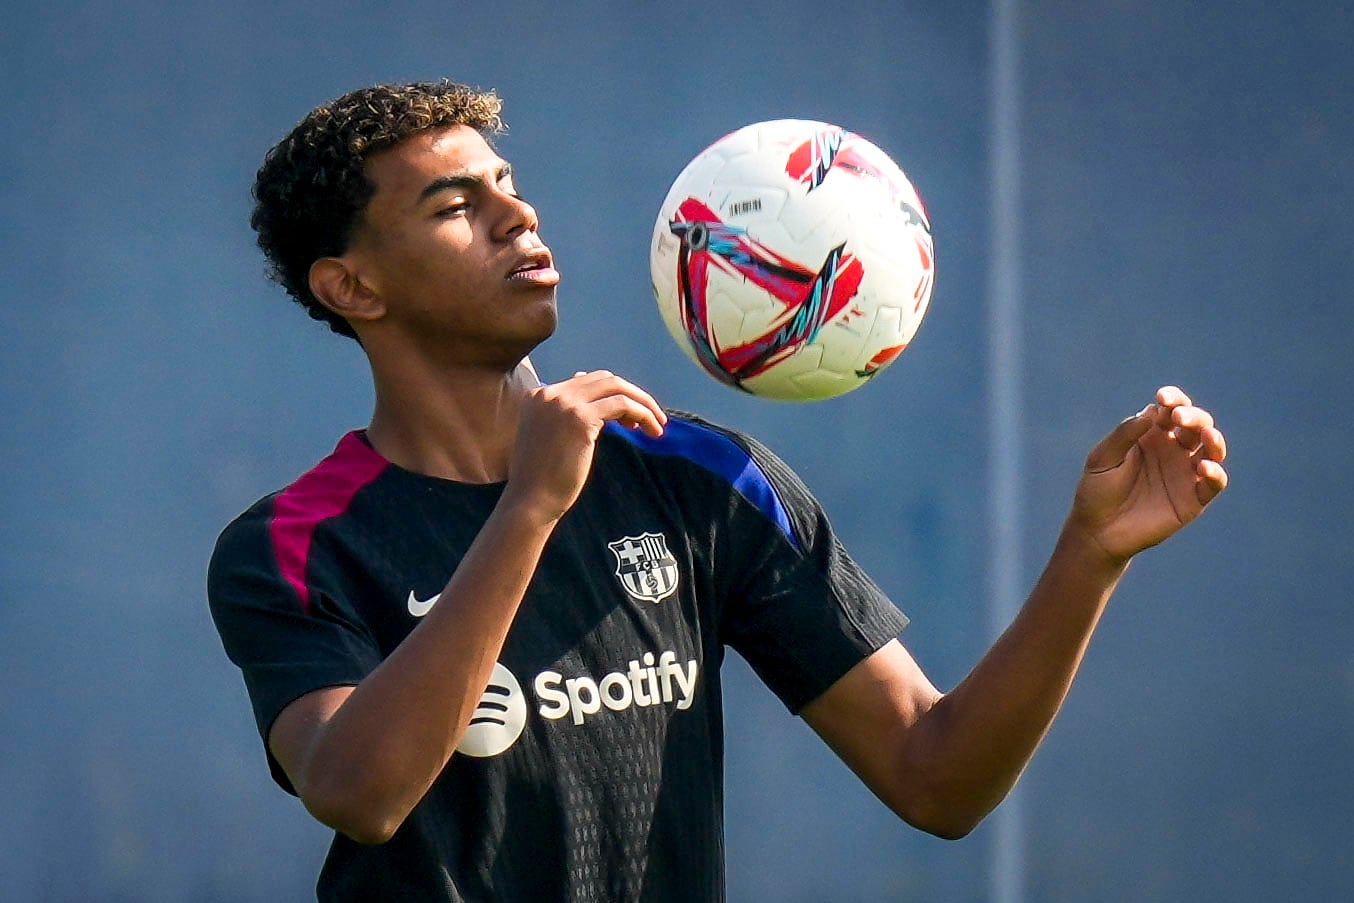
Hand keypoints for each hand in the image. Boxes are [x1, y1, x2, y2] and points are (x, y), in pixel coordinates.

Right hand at [503, 370, 665, 523]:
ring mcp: (564, 403)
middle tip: (651, 418)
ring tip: (657, 425)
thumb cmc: (543, 478)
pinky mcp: (580, 418)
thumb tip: (602, 403)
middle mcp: (550, 393)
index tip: (628, 419)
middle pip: (604, 379)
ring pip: (616, 387)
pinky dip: (643, 413)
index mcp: (539, 395)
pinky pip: (622, 404)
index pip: (586, 380)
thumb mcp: (552, 438)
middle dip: (632, 395)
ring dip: (642, 403)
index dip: (613, 395)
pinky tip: (652, 430)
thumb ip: (570, 417)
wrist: (530, 501)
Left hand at [1068, 386, 1228, 563]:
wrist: (1097, 530)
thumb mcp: (1103, 458)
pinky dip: (1216, 473)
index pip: (1171, 409)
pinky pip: (1214, 483)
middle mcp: (1172, 450)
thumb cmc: (1096, 490)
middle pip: (1196, 424)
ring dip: (1214, 439)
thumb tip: (1152, 411)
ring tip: (1207, 435)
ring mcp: (1185, 473)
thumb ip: (1125, 434)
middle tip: (1178, 417)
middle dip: (1193, 416)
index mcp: (1151, 435)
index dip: (1173, 399)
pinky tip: (1204, 467)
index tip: (1163, 398)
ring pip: (1212, 449)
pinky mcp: (1193, 499)